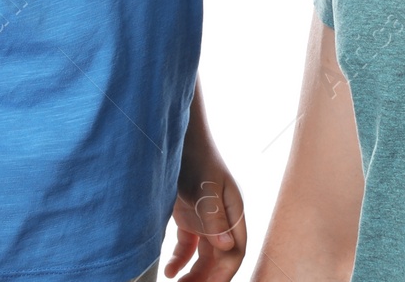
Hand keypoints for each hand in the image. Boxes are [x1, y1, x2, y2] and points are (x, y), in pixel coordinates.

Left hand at [163, 143, 246, 281]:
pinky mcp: (190, 218)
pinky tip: (169, 271)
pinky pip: (189, 248)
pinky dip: (180, 262)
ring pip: (205, 257)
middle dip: (206, 279)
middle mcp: (223, 219)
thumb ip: (215, 216)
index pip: (235, 252)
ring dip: (194, 275)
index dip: (223, 273)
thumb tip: (227, 247)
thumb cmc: (197, 156)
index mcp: (234, 212)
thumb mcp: (206, 186)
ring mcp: (206, 220)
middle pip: (220, 259)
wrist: (178, 137)